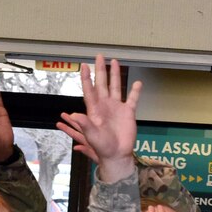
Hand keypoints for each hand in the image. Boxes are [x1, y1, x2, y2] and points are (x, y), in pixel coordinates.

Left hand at [55, 56, 140, 182]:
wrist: (117, 155)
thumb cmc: (102, 147)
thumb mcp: (91, 135)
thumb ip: (84, 124)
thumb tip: (73, 114)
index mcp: (94, 109)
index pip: (89, 90)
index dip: (86, 78)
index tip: (83, 66)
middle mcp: (105, 105)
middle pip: (102, 84)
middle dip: (100, 70)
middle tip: (99, 56)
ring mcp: (117, 108)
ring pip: (116, 87)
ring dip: (115, 75)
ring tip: (115, 61)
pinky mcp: (128, 112)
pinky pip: (132, 99)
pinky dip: (135, 91)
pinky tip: (137, 83)